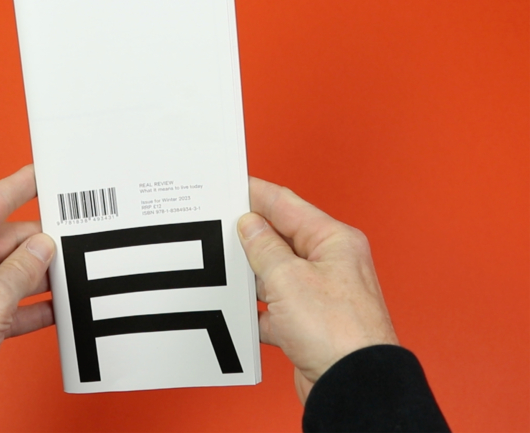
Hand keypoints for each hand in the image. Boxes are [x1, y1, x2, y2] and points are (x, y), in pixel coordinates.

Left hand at [0, 165, 54, 422]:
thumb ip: (24, 268)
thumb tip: (43, 247)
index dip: (22, 183)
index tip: (45, 171)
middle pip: (7, 240)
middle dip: (39, 244)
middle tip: (73, 243)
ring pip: (10, 272)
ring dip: (37, 278)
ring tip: (69, 278)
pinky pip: (7, 303)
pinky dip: (30, 307)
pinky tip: (54, 310)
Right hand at [237, 177, 397, 403]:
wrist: (353, 387)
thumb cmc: (338, 333)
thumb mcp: (288, 278)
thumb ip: (264, 248)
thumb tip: (250, 225)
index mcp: (334, 241)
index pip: (288, 205)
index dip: (257, 193)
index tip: (232, 184)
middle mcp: (331, 264)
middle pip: (281, 239)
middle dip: (250, 236)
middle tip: (218, 226)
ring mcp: (321, 296)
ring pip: (276, 275)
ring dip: (252, 276)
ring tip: (224, 269)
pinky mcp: (310, 325)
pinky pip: (276, 308)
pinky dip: (258, 311)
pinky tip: (241, 312)